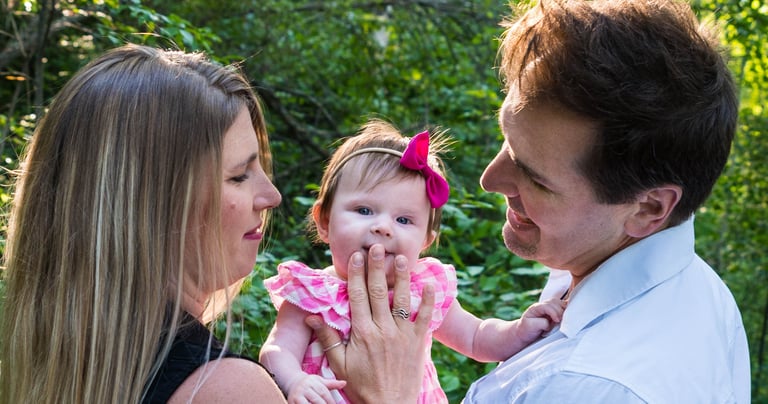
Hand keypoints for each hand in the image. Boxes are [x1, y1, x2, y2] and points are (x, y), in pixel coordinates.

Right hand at [286, 373, 344, 403]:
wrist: (292, 382)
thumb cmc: (309, 383)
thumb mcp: (319, 381)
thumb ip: (331, 384)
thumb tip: (344, 383)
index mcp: (312, 382)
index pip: (323, 392)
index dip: (331, 400)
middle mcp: (304, 388)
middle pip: (317, 399)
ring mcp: (297, 396)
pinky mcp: (291, 402)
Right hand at [304, 244, 434, 402]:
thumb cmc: (361, 386)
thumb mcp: (339, 364)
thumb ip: (327, 338)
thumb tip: (310, 316)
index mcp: (362, 333)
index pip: (358, 297)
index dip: (356, 274)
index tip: (356, 256)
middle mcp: (382, 330)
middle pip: (379, 292)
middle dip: (377, 267)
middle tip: (377, 247)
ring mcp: (402, 335)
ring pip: (402, 300)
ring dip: (402, 277)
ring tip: (401, 258)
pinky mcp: (417, 342)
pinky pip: (424, 318)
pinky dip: (428, 301)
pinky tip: (429, 284)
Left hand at [517, 297, 566, 340]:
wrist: (525, 333)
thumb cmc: (526, 330)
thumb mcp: (531, 326)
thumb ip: (542, 323)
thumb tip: (551, 323)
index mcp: (535, 308)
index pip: (547, 306)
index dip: (554, 312)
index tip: (557, 321)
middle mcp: (543, 306)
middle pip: (555, 302)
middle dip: (560, 311)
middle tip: (562, 321)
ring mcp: (549, 308)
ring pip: (560, 303)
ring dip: (564, 310)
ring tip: (565, 319)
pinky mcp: (555, 313)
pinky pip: (563, 308)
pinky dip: (566, 311)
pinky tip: (568, 317)